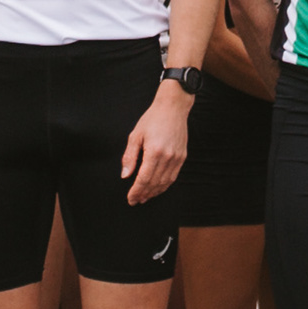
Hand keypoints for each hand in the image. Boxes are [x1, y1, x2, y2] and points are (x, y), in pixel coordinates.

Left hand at [120, 85, 190, 204]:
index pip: (144, 179)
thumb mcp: (135, 135)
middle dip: (144, 194)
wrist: (173, 108)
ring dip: (154, 192)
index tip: (130, 198)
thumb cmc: (152, 119)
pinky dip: (164, 185)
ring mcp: (177, 158)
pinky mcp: (182, 157)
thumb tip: (125, 175)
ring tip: (145, 197)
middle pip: (154, 183)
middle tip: (135, 201)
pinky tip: (157, 188)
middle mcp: (167, 157)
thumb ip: (129, 157)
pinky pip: (173, 176)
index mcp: (154, 152)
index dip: (136, 191)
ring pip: (165, 182)